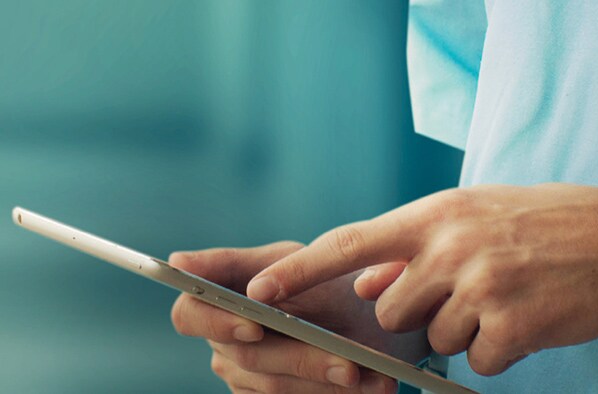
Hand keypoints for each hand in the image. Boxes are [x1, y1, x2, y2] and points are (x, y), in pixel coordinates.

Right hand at [170, 242, 426, 392]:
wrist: (365, 315)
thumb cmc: (325, 278)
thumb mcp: (295, 259)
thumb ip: (242, 263)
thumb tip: (179, 259)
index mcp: (219, 300)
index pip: (189, 314)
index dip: (216, 322)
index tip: (255, 324)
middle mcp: (225, 342)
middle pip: (247, 357)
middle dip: (301, 358)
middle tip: (347, 364)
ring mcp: (244, 376)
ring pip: (275, 387)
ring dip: (325, 382)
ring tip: (369, 377)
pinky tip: (373, 388)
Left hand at [247, 184, 597, 374]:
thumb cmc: (549, 222)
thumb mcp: (476, 214)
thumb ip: (415, 246)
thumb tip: (364, 278)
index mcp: (437, 213)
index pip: (348, 243)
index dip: (299, 271)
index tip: (258, 292)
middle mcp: (451, 248)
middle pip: (389, 309)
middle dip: (414, 312)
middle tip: (462, 292)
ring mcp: (481, 289)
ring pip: (433, 339)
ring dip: (462, 330)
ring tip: (505, 297)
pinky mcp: (511, 330)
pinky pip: (476, 361)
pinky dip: (496, 351)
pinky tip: (526, 320)